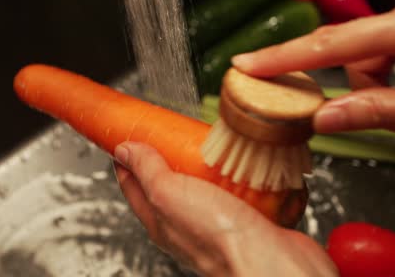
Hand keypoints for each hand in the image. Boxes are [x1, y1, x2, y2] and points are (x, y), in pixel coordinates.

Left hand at [113, 142, 336, 276]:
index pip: (135, 184)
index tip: (131, 135)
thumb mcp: (169, 193)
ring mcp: (220, 221)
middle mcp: (188, 224)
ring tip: (217, 145)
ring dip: (214, 165)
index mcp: (161, 221)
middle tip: (178, 132)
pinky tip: (248, 165)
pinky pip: (245, 191)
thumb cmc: (218, 238)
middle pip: (173, 181)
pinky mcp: (250, 219)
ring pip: (211, 186)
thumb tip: (124, 149)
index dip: (130, 158)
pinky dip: (246, 176)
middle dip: (175, 155)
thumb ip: (147, 170)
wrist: (270, 261)